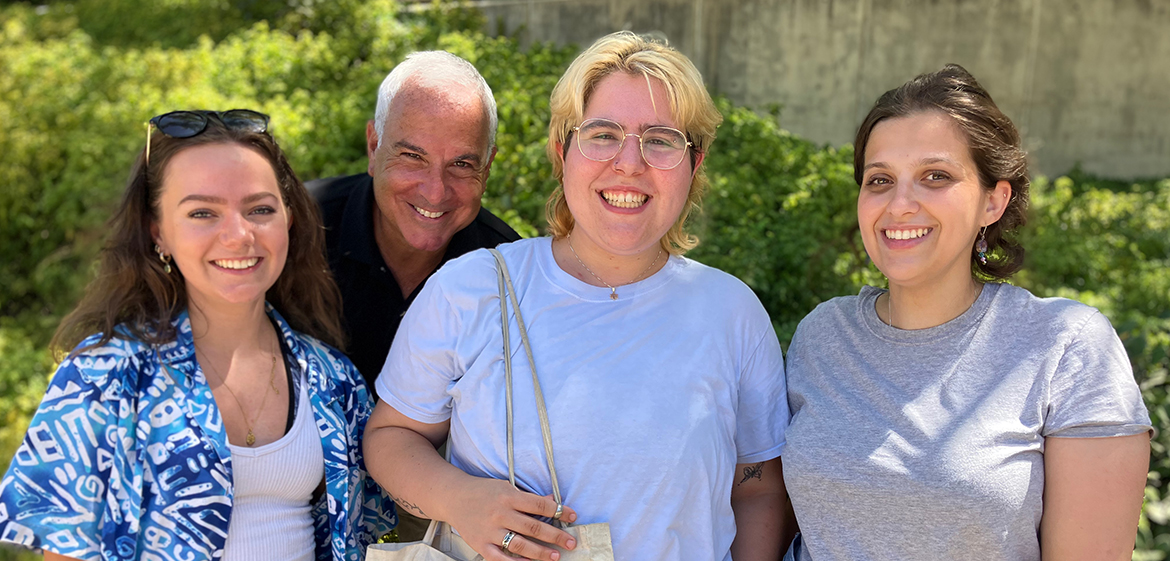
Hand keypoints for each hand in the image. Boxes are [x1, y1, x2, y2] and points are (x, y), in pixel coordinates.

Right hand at [444, 477, 578, 560]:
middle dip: (555, 536)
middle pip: (533, 527)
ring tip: (555, 556)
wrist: (453, 497)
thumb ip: (529, 497)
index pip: (539, 505)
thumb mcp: (506, 487)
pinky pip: (500, 558)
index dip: (559, 511)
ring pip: (519, 544)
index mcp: (508, 496)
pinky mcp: (481, 544)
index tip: (573, 517)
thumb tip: (553, 501)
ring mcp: (490, 530)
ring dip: (539, 552)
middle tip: (571, 543)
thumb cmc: (484, 491)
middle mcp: (500, 513)